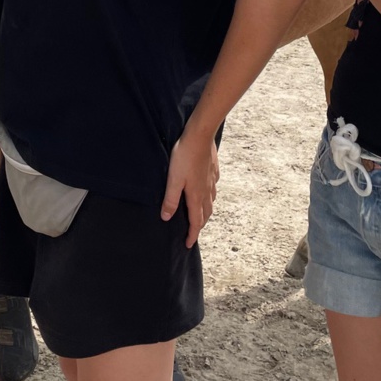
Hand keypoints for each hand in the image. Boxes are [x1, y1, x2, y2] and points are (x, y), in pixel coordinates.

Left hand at [161, 132, 219, 247]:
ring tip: (200, 216)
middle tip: (193, 233)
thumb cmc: (184, 156)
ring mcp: (211, 181)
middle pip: (205, 214)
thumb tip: (166, 218)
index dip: (192, 235)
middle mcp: (206, 191)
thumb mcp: (173, 179)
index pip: (196, 221)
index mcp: (196, 195)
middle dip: (200, 226)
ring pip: (211, 202)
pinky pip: (213, 189)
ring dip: (205, 212)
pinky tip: (207, 192)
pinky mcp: (213, 170)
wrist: (200, 135)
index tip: (188, 244)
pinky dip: (210, 197)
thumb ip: (170, 199)